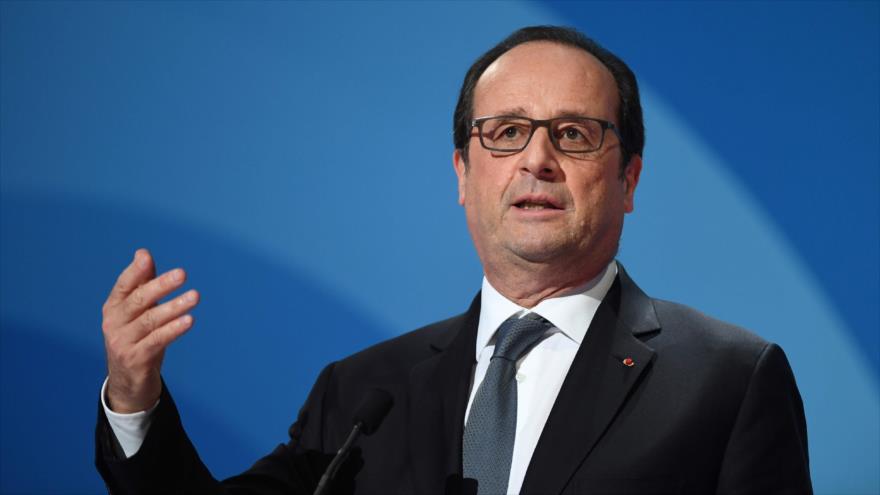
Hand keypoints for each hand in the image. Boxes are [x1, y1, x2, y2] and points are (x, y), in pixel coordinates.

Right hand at [102, 249, 198, 412]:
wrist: (127, 381)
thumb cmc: (136, 337)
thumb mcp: (137, 311)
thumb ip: (141, 283)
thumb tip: (143, 253)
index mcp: (113, 307)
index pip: (123, 286)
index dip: (135, 271)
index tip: (146, 257)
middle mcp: (113, 323)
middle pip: (138, 300)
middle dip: (161, 286)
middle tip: (182, 273)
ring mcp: (122, 342)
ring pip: (150, 321)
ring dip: (174, 307)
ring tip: (195, 296)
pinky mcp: (135, 359)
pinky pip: (157, 341)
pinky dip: (173, 330)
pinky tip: (189, 320)